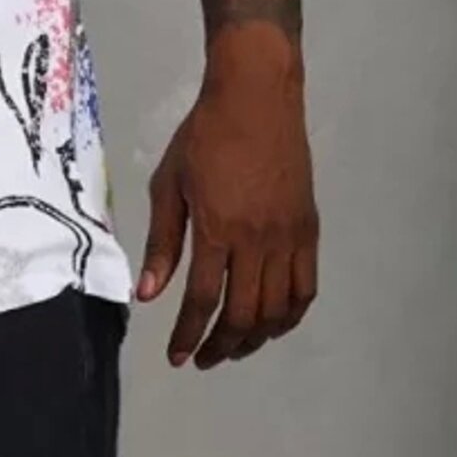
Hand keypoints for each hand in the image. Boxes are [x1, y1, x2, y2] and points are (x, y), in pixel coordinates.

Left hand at [136, 40, 318, 369]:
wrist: (256, 98)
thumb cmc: (203, 136)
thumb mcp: (169, 183)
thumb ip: (162, 241)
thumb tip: (148, 295)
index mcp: (216, 229)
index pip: (203, 300)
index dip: (188, 335)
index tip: (177, 357)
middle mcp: (256, 241)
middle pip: (243, 315)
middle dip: (220, 346)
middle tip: (203, 358)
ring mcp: (287, 238)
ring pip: (277, 310)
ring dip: (254, 339)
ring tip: (233, 348)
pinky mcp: (308, 230)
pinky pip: (305, 289)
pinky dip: (290, 316)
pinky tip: (272, 324)